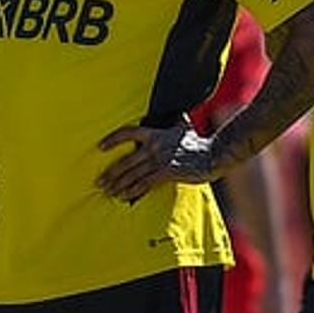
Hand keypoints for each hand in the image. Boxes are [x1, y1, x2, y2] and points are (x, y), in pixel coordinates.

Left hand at [95, 123, 213, 202]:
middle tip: (99, 182)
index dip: (113, 139)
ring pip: (132, 174)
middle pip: (125, 160)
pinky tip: (124, 197)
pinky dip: (132, 191)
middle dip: (110, 173)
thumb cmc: (200, 143)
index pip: (128, 132)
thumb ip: (177, 122)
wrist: (214, 155)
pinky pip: (144, 183)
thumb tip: (180, 115)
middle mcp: (154, 146)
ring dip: (118, 185)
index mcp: (156, 133)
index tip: (100, 146)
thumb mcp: (185, 128)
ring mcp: (159, 159)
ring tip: (108, 192)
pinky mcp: (166, 172)